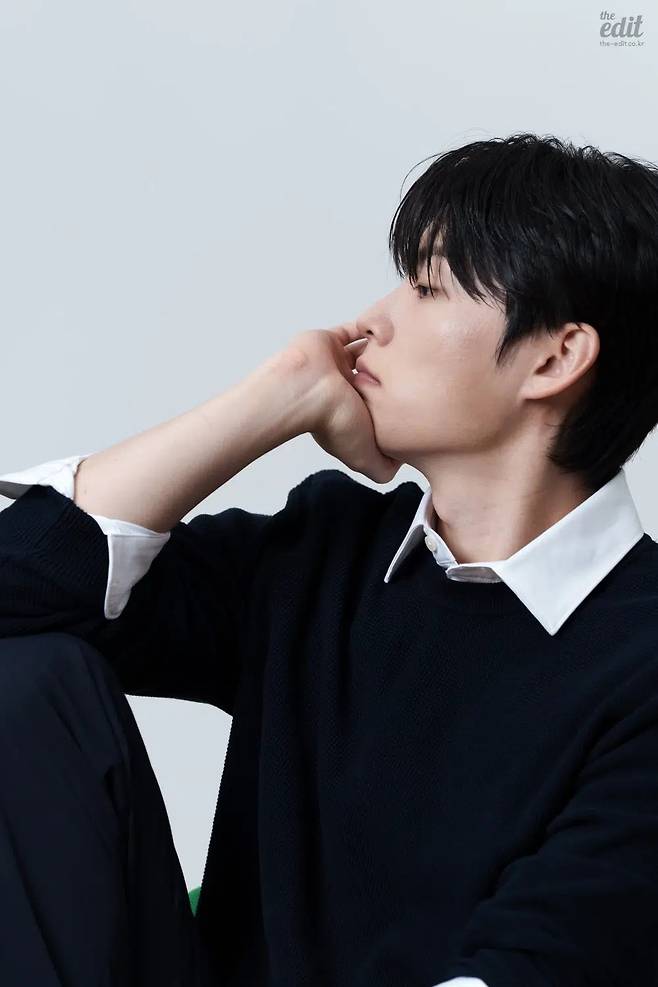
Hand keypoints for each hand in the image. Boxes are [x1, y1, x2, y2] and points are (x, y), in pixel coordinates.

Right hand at [275, 322, 402, 483]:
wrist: (305, 391)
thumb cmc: (332, 422)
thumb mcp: (365, 458)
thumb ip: (382, 468)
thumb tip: (400, 464)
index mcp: (348, 414)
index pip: (375, 410)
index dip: (394, 406)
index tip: (416, 402)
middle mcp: (341, 390)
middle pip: (372, 380)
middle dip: (392, 374)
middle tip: (417, 368)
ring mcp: (334, 365)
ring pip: (363, 354)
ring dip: (381, 349)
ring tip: (406, 345)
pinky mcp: (329, 341)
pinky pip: (352, 329)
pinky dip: (368, 327)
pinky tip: (386, 330)